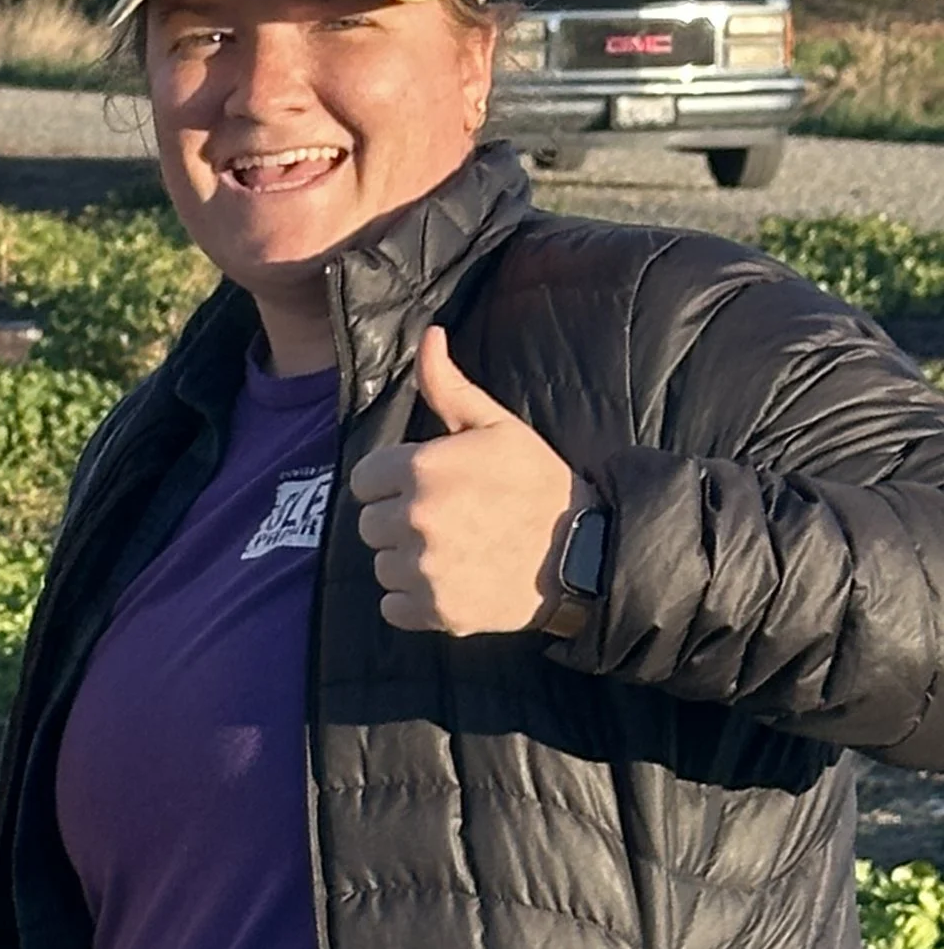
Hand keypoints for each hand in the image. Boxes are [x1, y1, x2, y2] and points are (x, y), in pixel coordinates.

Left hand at [346, 325, 589, 635]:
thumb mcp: (496, 426)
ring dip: (405, 560)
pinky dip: (412, 600)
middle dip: (397, 519)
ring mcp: (424, 569)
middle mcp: (415, 519)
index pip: (364, 478)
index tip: (422, 485)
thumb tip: (429, 337)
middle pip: (369, 523)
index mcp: (422, 469)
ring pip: (380, 565)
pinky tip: (448, 580)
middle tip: (444, 518)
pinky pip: (392, 606)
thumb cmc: (537, 482)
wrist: (583, 553)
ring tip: (450, 549)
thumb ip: (449, 386)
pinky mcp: (435, 612)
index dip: (390, 480)